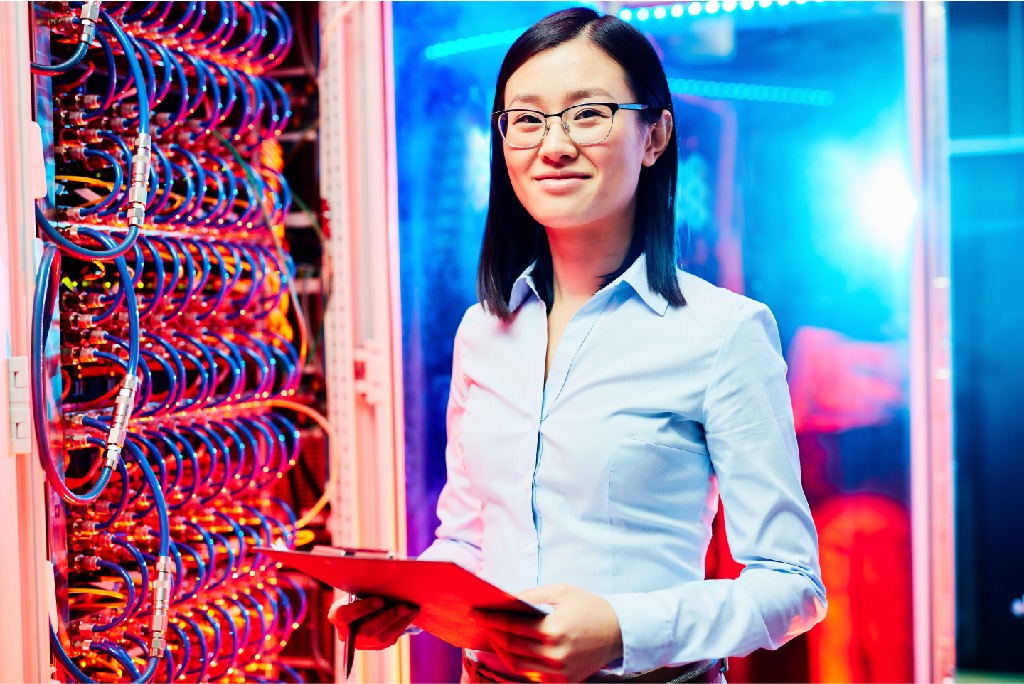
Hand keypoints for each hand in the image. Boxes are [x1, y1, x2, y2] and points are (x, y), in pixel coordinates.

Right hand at [326, 595, 419, 649]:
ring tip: (411, 610)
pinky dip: (401, 627)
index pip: (345, 615)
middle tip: (404, 607)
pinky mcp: (374, 647)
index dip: (362, 608)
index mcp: (336, 616)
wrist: (362, 605)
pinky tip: (409, 616)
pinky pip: (389, 640)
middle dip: (388, 617)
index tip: (380, 600)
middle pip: (367, 631)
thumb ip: (367, 587)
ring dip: (398, 623)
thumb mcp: (358, 588)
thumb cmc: (360, 591)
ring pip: (381, 638)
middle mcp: (346, 634)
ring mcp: (360, 643)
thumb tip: (389, 575)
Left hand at [475, 583, 622, 682]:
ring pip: (517, 664)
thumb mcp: (561, 591)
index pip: (511, 626)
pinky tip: (511, 650)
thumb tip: (505, 598)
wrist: (618, 632)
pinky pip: (532, 675)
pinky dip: (518, 662)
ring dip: (501, 650)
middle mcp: (555, 654)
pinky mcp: (563, 681)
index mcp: (554, 629)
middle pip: (510, 647)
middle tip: (481, 623)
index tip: (478, 613)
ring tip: (493, 636)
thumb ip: (531, 594)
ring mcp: (559, 671)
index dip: (491, 619)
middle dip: (492, 633)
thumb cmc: (588, 607)